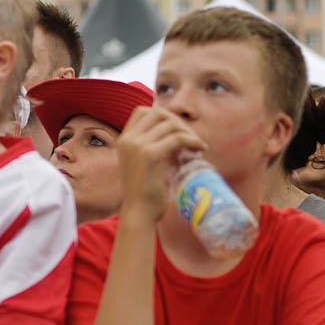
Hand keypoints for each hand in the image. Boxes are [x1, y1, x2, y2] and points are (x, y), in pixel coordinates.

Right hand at [116, 106, 205, 223]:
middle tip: (192, 139)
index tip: (179, 132)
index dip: (164, 116)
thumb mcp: (147, 164)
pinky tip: (201, 149)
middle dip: (179, 123)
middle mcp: (128, 139)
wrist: (139, 213)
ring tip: (198, 147)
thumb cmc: (147, 193)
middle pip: (159, 113)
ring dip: (189, 133)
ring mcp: (137, 145)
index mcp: (124, 140)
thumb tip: (181, 134)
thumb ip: (156, 146)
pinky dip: (193, 141)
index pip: (143, 112)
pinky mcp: (151, 155)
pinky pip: (178, 138)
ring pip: (170, 124)